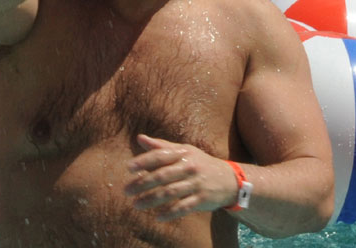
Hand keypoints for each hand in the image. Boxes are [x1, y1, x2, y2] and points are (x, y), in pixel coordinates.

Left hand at [124, 134, 239, 221]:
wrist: (229, 179)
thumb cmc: (200, 163)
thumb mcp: (184, 151)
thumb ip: (161, 146)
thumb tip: (140, 138)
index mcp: (183, 154)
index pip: (160, 156)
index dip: (143, 161)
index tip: (129, 168)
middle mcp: (189, 167)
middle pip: (162, 176)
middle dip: (142, 183)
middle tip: (126, 190)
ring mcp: (196, 184)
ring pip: (170, 193)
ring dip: (151, 199)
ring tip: (136, 204)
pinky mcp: (202, 199)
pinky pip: (183, 208)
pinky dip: (170, 213)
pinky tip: (157, 217)